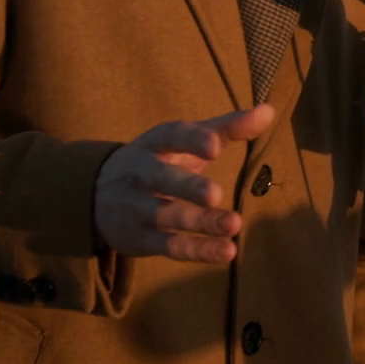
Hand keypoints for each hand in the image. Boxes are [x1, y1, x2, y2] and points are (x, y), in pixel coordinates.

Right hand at [91, 104, 274, 263]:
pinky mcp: (139, 239)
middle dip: (187, 186)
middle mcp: (140, 173)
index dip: (192, 141)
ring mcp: (136, 207)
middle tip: (215, 194)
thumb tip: (270, 111)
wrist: (94, 195)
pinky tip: (226, 252)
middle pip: (161, 178)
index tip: (215, 147)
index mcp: (154, 143)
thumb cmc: (157, 160)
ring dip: (199, 223)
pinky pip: (168, 246)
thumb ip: (227, 127)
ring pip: (166, 216)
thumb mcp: (184, 140)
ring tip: (234, 224)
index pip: (171, 137)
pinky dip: (197, 250)